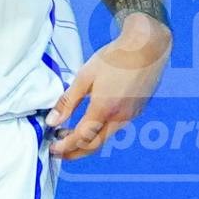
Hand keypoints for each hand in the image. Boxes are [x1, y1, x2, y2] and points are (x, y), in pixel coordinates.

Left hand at [46, 14, 169, 159]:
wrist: (147, 47)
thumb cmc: (115, 57)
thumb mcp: (85, 76)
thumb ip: (68, 101)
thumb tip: (52, 121)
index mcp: (104, 109)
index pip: (81, 138)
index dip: (65, 147)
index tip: (52, 148)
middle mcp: (120, 118)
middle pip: (94, 146)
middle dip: (74, 152)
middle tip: (58, 150)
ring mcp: (131, 116)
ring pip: (106, 137)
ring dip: (87, 141)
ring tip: (69, 133)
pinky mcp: (137, 111)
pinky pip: (115, 128)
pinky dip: (100, 131)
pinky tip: (90, 121)